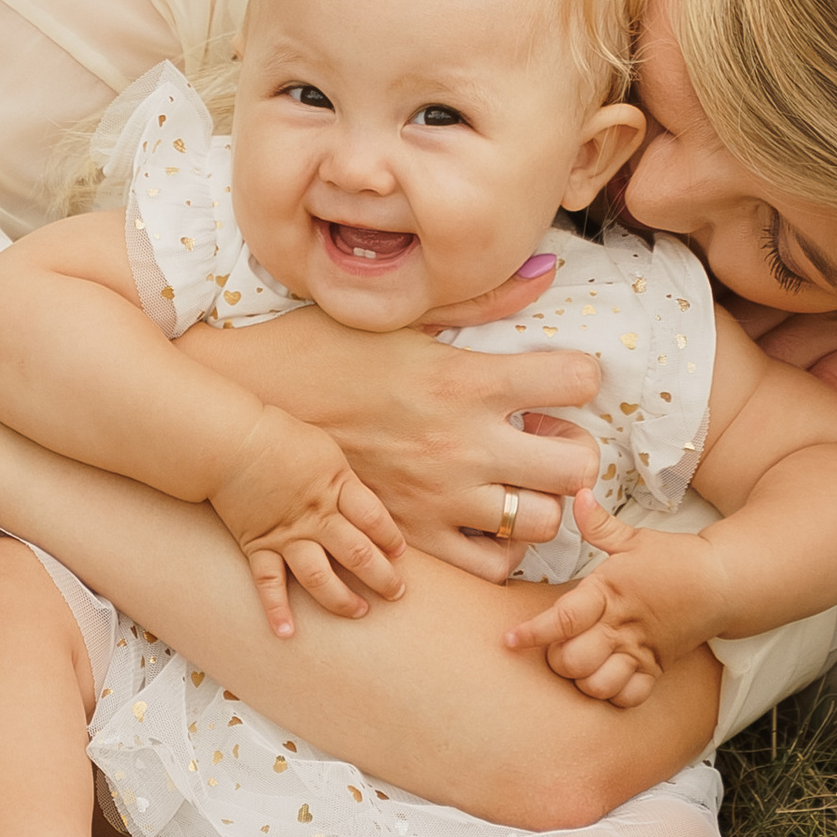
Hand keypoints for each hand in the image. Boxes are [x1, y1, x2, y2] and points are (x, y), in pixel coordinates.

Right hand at [186, 310, 602, 577]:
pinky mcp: (415, 537)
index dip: (583, 377)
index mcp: (468, 380)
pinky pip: (491, 566)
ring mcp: (442, 498)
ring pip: (542, 523)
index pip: (578, 379)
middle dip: (577, 453)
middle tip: (548, 439)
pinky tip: (485, 519)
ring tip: (518, 481)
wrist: (254, 407)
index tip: (564, 379)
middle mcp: (464, 444)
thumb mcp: (406, 316)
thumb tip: (546, 271)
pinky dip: (501, 548)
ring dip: (542, 501)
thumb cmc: (327, 351)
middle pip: (578, 467)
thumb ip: (484, 300)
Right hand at [208, 409, 404, 636]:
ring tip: (360, 612)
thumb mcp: (326, 452)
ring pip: (320, 576)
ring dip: (342, 599)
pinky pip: (269, 583)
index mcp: (337, 487)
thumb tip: (365, 505)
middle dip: (382, 577)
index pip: (375, 520)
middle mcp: (316, 516)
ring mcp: (287, 535)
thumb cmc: (282, 440)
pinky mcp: (259, 546)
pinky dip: (276, 610)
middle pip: (357, 553)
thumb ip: (346, 482)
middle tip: (397, 593)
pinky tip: (287, 633)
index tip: (400, 553)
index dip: (392, 539)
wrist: (232, 442)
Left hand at [503, 494, 715, 708]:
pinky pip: (629, 697)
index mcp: (609, 591)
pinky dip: (612, 696)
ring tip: (578, 664)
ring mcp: (639, 650)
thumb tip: (579, 494)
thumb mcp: (634, 538)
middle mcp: (621, 626)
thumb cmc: (673, 560)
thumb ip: (599, 523)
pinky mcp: (656, 668)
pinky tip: (604, 679)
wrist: (721, 582)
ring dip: (581, 680)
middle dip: (555, 660)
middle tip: (553, 647)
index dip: (533, 633)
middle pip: (574, 660)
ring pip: (597, 684)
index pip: (564, 619)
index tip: (511, 640)